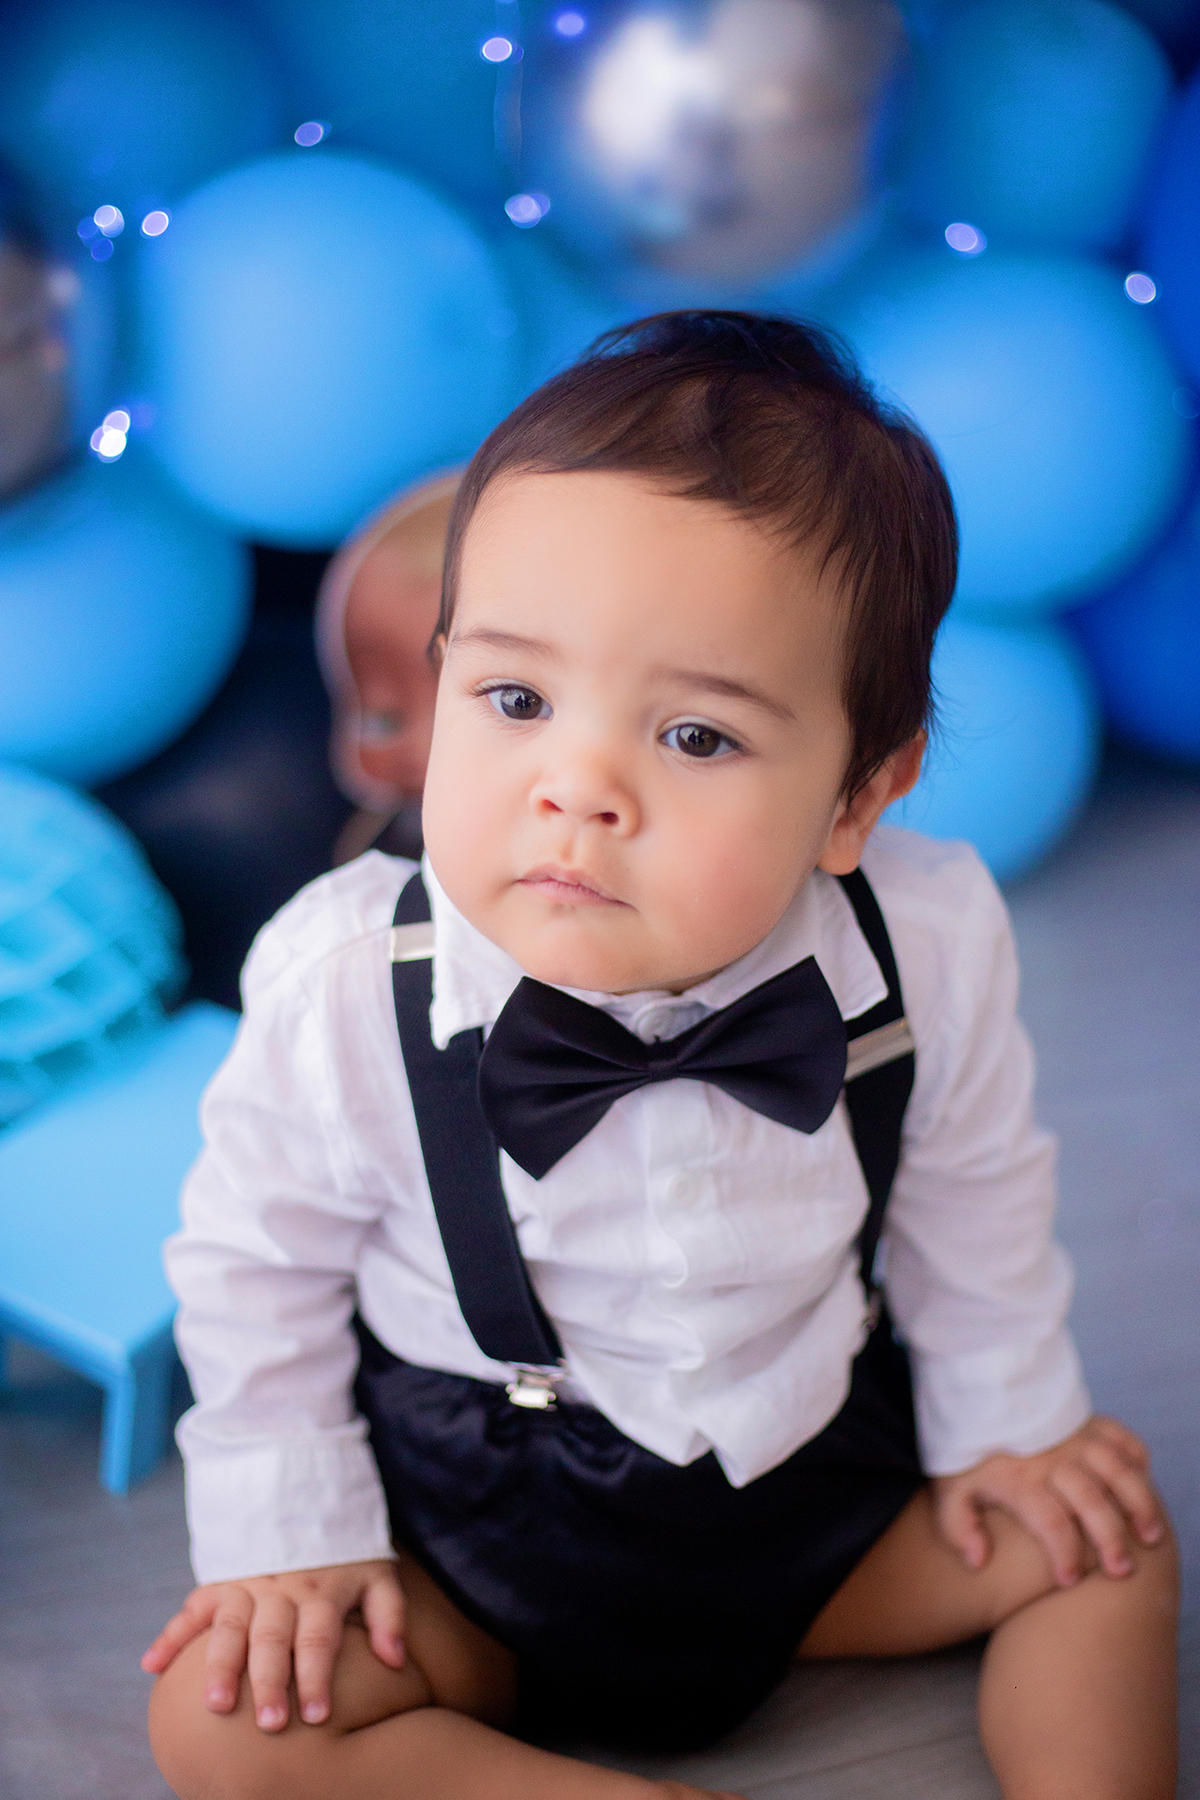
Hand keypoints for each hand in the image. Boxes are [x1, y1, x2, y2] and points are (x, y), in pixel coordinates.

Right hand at [141, 1558, 404, 1731]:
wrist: (310, 1499)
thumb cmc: (349, 1554)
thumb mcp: (379, 1574)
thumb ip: (390, 1616)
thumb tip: (395, 1661)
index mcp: (321, 1593)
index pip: (318, 1638)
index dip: (316, 1675)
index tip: (316, 1715)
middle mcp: (282, 1590)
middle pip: (273, 1637)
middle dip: (269, 1681)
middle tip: (268, 1723)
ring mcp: (248, 1585)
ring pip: (231, 1625)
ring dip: (221, 1664)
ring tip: (216, 1704)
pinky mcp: (223, 1581)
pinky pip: (193, 1606)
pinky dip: (171, 1634)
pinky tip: (153, 1665)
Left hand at [933, 1415, 1163, 1588]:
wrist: (976, 1394)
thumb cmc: (966, 1450)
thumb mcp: (948, 1488)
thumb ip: (959, 1527)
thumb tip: (979, 1561)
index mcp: (1019, 1480)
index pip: (1051, 1523)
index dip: (1065, 1555)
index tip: (1069, 1580)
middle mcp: (1052, 1459)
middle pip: (1091, 1501)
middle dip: (1110, 1540)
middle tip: (1120, 1570)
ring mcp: (1074, 1438)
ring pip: (1117, 1471)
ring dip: (1138, 1503)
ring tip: (1148, 1535)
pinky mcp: (1088, 1421)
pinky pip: (1121, 1438)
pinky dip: (1137, 1459)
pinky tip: (1143, 1483)